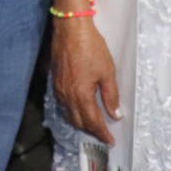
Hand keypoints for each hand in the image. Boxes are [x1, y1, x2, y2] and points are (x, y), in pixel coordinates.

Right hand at [51, 17, 120, 144]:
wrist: (70, 28)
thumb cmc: (91, 47)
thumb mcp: (107, 71)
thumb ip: (111, 96)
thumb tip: (115, 114)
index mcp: (81, 95)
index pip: (93, 122)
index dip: (102, 134)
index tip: (110, 142)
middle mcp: (67, 96)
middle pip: (78, 122)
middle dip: (91, 131)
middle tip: (103, 134)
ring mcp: (59, 89)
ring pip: (69, 114)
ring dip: (81, 122)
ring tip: (93, 124)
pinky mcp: (55, 81)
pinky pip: (63, 104)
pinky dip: (72, 111)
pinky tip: (80, 107)